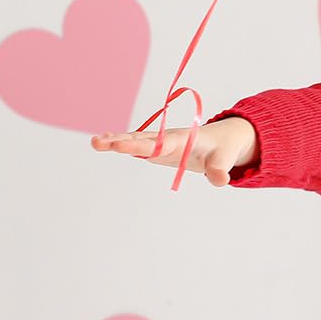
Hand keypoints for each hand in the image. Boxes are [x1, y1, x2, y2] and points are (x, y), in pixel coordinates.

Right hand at [89, 117, 254, 185]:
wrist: (221, 139)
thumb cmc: (223, 148)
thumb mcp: (226, 158)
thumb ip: (220, 169)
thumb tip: (220, 180)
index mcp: (182, 140)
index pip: (159, 143)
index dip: (141, 144)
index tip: (122, 145)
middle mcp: (167, 138)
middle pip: (141, 139)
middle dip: (121, 141)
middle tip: (98, 143)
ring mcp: (160, 143)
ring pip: (135, 140)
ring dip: (115, 141)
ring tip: (94, 142)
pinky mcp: (157, 148)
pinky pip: (136, 145)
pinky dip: (120, 142)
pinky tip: (102, 142)